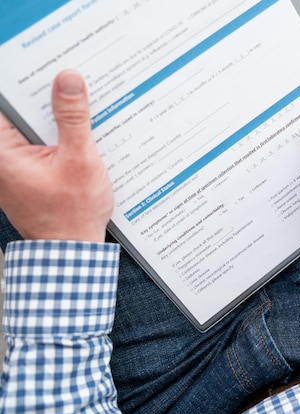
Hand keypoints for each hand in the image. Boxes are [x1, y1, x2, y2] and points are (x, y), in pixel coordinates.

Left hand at [0, 70, 112, 241]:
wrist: (74, 251)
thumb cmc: (71, 215)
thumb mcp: (79, 160)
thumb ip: (72, 118)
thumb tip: (67, 79)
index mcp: (3, 151)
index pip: (4, 102)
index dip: (23, 79)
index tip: (46, 65)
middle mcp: (3, 156)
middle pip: (18, 111)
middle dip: (45, 95)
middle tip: (72, 82)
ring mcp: (14, 165)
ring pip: (31, 125)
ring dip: (55, 116)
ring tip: (80, 106)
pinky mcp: (29, 171)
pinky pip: (41, 141)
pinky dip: (58, 134)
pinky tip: (81, 132)